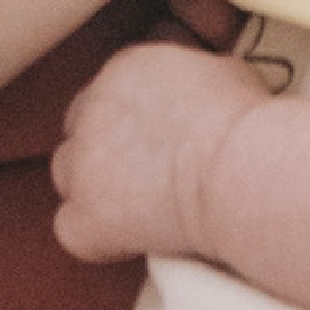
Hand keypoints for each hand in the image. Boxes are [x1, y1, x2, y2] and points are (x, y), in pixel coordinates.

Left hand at [52, 40, 266, 263]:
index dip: (126, 123)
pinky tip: (125, 240)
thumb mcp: (219, 71)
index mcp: (123, 69)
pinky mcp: (85, 214)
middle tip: (140, 176)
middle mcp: (93, 107)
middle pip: (78, 130)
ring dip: (92, 189)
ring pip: (66, 174)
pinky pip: (69, 228)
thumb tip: (198, 93)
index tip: (150, 143)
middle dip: (103, 152)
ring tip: (132, 208)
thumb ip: (188, 79)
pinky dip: (93, 236)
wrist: (237, 168)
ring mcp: (82, 161)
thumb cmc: (243, 122)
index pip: (105, 95)